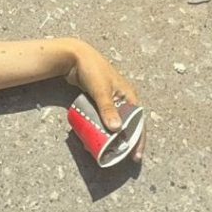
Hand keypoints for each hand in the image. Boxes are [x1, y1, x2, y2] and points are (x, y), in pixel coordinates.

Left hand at [65, 42, 145, 161]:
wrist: (73, 55)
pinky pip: (101, 118)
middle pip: (126, 125)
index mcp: (129, 97)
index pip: (138, 124)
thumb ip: (108, 108)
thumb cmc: (92, 69)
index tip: (134, 156)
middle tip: (115, 155)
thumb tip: (117, 129)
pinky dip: (98, 127)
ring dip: (108, 136)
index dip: (137, 140)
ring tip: (102, 149)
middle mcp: (122, 100)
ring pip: (112, 123)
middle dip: (121, 141)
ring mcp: (110, 100)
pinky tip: (91, 135)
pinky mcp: (98, 100)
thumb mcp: (101, 90)